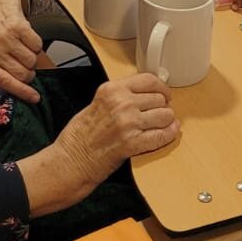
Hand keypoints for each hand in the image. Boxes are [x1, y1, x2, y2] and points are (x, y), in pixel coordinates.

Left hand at [0, 0, 42, 102]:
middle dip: (29, 72)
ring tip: (22, 46)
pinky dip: (36, 43)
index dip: (23, 92)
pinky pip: (37, 45)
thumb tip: (21, 86)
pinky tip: (26, 37)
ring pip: (32, 61)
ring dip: (32, 56)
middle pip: (23, 74)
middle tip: (24, 63)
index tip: (34, 97)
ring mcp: (5, 38)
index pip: (6, 83)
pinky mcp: (18, 27)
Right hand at [54, 74, 178, 195]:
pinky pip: (161, 136)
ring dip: (167, 121)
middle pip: (159, 98)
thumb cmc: (81, 135)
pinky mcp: (133, 143)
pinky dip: (169, 135)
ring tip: (164, 124)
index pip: (148, 80)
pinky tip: (169, 133)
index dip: (161, 88)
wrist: (72, 159)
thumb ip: (120, 95)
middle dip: (163, 106)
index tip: (164, 94)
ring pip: (164, 115)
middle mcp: (121, 103)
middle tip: (161, 113)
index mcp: (112, 89)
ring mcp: (128, 123)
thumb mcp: (98, 102)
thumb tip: (145, 95)